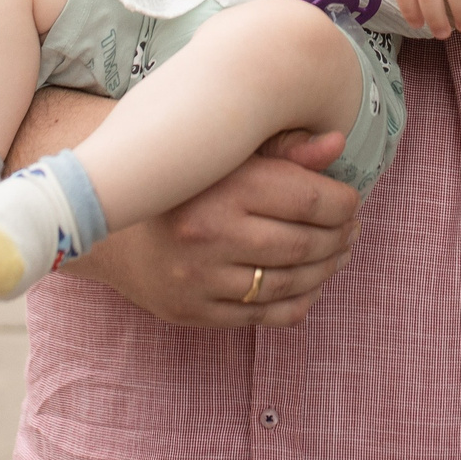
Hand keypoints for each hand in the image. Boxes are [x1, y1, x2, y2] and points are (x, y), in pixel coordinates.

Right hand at [65, 129, 360, 327]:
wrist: (108, 220)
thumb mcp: (228, 152)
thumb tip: (338, 143)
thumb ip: (285, 148)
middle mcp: (210, 233)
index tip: (351, 202)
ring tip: (336, 255)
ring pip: (290, 284)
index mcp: (225, 184)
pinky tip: (308, 286)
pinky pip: (263, 316)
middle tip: (351, 231)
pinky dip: (296, 303)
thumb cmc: (184, 179)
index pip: (313, 199)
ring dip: (325, 271)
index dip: (345, 204)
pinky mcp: (192, 310)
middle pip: (306, 245)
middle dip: (340, 239)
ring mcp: (199, 278)